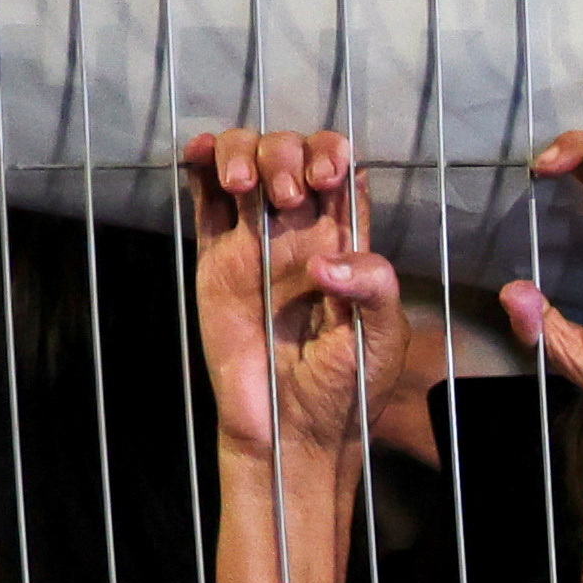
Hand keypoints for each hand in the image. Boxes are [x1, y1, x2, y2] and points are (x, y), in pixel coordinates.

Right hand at [179, 130, 401, 465]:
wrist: (290, 430)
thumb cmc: (346, 391)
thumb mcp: (381, 340)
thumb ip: (374, 289)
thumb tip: (327, 261)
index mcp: (348, 244)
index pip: (341, 173)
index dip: (332, 154)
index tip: (327, 178)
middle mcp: (302, 234)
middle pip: (291, 155)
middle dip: (288, 154)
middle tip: (289, 196)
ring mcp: (255, 240)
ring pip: (247, 162)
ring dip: (246, 152)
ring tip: (248, 188)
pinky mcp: (215, 255)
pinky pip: (204, 195)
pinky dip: (200, 160)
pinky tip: (202, 156)